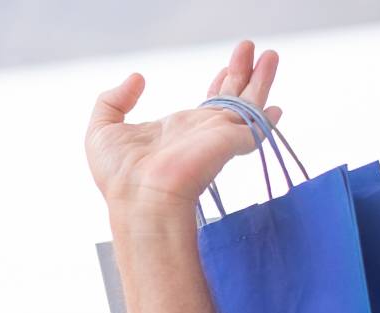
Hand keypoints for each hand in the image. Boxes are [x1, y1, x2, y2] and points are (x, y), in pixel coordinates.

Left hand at [86, 40, 281, 211]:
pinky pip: (256, 125)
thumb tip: (136, 79)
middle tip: (249, 48)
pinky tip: (277, 108)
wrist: (140, 196)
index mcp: (178, 129)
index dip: (219, 84)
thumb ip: (114, 100)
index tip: (226, 67)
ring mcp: (219, 135)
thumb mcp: (102, 129)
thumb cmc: (119, 173)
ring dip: (260, 78)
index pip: (207, 103)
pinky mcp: (232, 141)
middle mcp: (202, 131)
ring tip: (270, 55)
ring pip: (247, 101)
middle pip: (232, 96)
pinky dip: (266, 117)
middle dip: (243, 72)